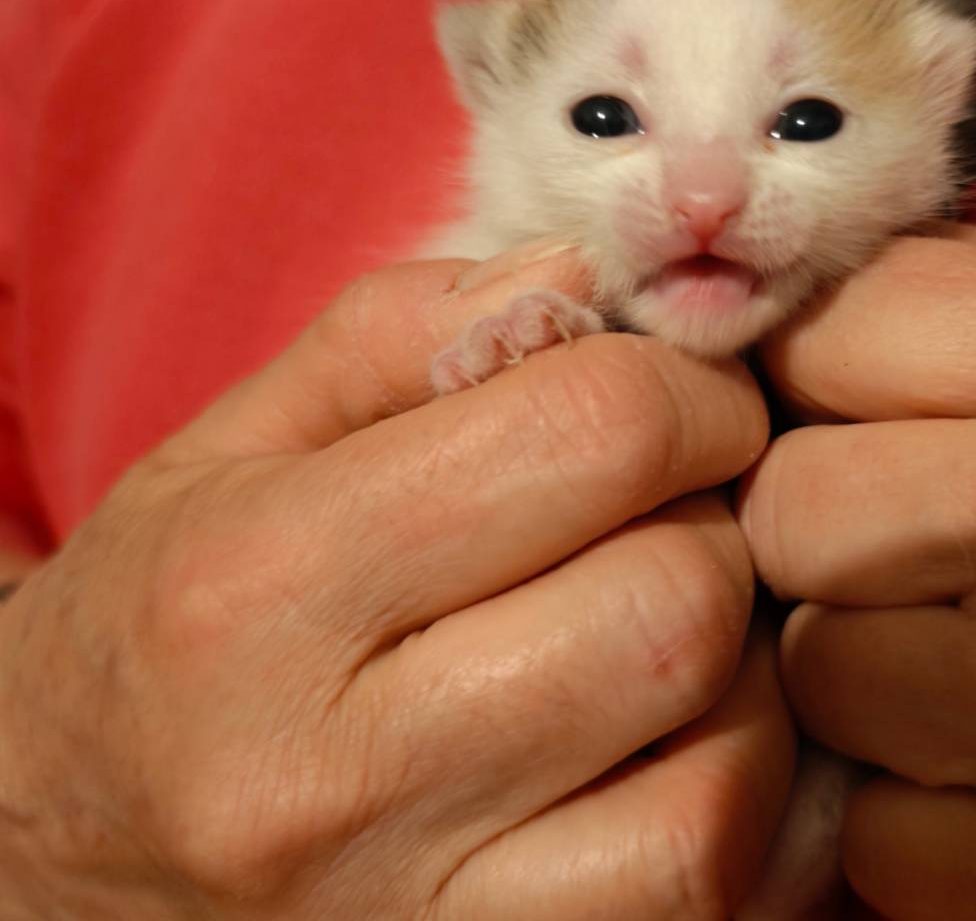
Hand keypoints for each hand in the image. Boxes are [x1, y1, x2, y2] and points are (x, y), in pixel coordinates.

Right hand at [0, 244, 789, 917]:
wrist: (44, 855)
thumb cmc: (161, 627)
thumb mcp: (234, 445)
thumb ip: (404, 335)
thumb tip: (580, 280)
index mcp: (261, 587)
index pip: (589, 436)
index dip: (684, 394)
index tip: (675, 405)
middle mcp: (333, 774)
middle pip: (676, 601)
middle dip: (718, 525)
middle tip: (671, 514)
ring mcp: (416, 916)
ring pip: (722, 763)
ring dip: (743, 666)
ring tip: (662, 626)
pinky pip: (700, 886)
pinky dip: (730, 788)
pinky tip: (670, 736)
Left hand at [740, 228, 975, 919]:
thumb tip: (827, 302)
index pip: (829, 331)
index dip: (818, 382)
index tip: (849, 419)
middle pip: (789, 509)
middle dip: (828, 537)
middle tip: (918, 563)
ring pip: (813, 671)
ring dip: (869, 681)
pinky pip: (869, 835)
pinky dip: (915, 823)